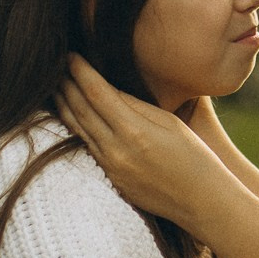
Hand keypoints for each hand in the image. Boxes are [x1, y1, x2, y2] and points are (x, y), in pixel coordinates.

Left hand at [55, 55, 231, 221]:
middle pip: (81, 111)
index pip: (96, 93)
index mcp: (134, 131)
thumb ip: (136, 106)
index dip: (81, 71)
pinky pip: (88, 148)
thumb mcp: (170, 123)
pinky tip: (73, 117)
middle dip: (66, 85)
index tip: (70, 54)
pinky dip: (77, 128)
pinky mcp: (112, 180)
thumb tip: (108, 89)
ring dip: (64, 107)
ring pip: (79, 131)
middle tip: (55, 66)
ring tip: (55, 88)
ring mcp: (111, 168)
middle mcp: (116, 151)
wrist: (202, 203)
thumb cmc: (195, 157)